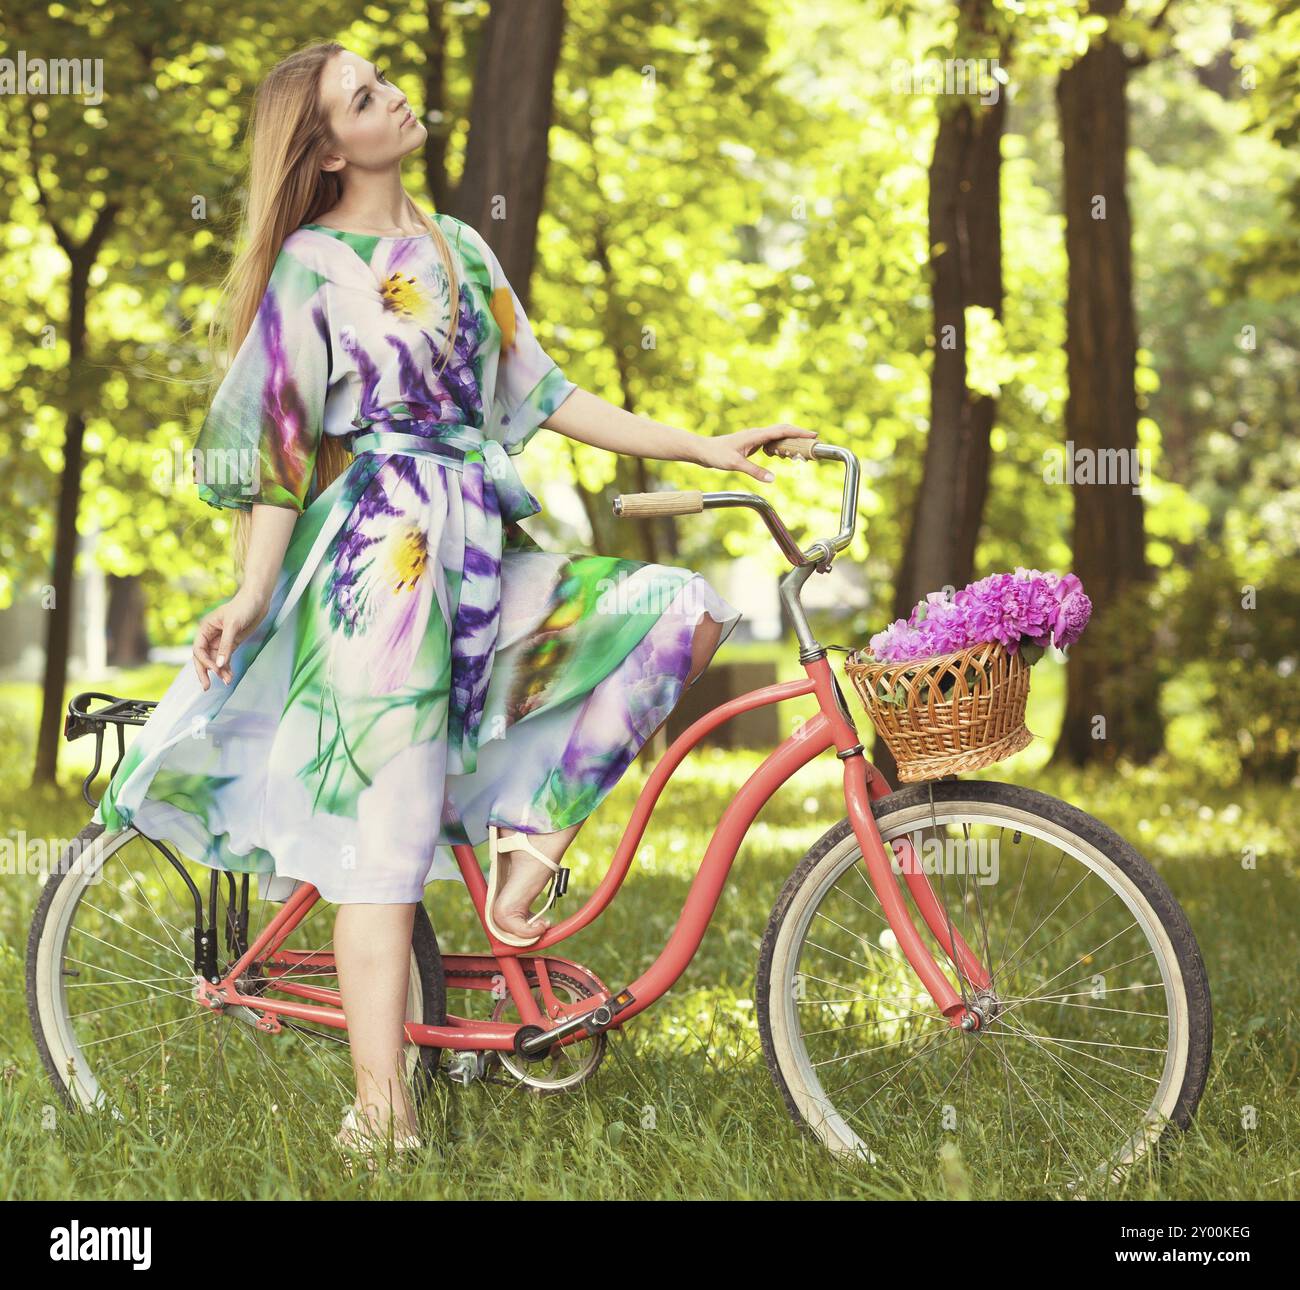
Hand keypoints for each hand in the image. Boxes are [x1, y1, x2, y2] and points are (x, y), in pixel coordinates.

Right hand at [192, 591, 269, 689]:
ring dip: (220, 671)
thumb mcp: (233, 625)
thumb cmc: (243, 607)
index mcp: (205, 628)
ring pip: (216, 660)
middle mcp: (210, 636)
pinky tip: (230, 676)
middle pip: (203, 658)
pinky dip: (227, 668)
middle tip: (206, 687)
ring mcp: (221, 641)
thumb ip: (226, 645)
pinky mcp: (232, 644)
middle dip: (205, 672)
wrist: (258, 600)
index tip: (215, 669)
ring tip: (227, 681)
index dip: (204, 661)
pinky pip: (226, 659)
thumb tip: (220, 664)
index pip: (198, 649)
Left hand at [694, 423, 818, 482]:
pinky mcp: (751, 443)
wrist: (703, 450)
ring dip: (789, 443)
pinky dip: (779, 447)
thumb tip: (772, 479)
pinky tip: (778, 456)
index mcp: (756, 435)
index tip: (813, 435)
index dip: (799, 432)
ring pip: (777, 437)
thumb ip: (754, 471)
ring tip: (799, 453)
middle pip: (783, 431)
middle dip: (799, 436)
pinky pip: (770, 442)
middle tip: (812, 444)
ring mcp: (754, 438)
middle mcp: (757, 434)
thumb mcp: (736, 464)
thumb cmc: (716, 454)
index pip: (783, 430)